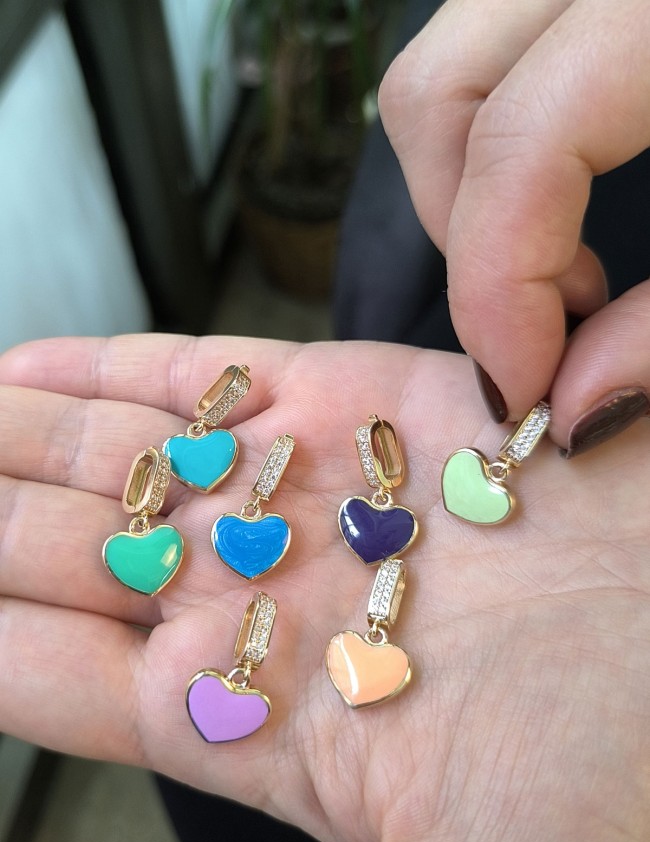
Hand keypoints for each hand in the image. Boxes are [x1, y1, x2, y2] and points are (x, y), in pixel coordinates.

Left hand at [1, 334, 648, 841]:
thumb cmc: (612, 757)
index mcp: (255, 711)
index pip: (56, 676)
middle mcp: (263, 595)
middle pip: (64, 552)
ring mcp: (298, 489)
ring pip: (113, 458)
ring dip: (13, 437)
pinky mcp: (352, 399)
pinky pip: (201, 377)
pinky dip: (106, 368)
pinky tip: (22, 367)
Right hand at [379, 0, 649, 453]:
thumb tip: (574, 410)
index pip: (517, 142)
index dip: (497, 289)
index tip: (524, 390)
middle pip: (438, 90)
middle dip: (454, 239)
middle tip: (528, 328)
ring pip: (445, 69)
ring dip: (462, 197)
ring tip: (548, 279)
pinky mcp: (579, 8)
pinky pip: (488, 66)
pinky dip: (491, 156)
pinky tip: (559, 216)